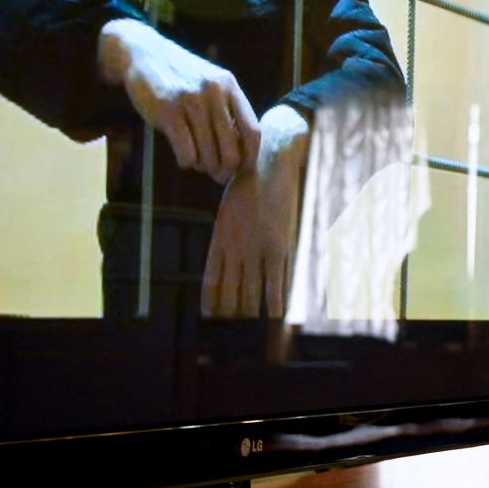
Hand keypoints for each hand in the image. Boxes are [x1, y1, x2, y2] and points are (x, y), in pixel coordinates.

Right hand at [99, 18, 259, 182]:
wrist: (142, 53)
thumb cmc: (181, 77)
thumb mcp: (211, 85)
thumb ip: (226, 111)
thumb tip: (239, 153)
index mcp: (230, 87)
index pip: (252, 131)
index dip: (250, 156)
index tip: (243, 168)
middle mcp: (214, 93)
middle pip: (231, 147)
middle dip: (226, 167)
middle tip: (219, 175)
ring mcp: (191, 101)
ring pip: (208, 152)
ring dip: (204, 166)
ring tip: (199, 164)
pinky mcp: (167, 110)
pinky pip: (186, 151)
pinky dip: (186, 161)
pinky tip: (183, 158)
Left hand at [202, 105, 309, 318]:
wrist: (267, 163)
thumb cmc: (249, 181)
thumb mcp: (230, 207)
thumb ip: (229, 232)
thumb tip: (228, 250)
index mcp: (220, 239)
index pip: (212, 280)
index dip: (211, 300)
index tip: (210, 315)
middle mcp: (235, 249)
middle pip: (230, 290)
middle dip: (231, 309)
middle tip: (233, 324)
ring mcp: (256, 249)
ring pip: (251, 290)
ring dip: (251, 309)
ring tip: (252, 322)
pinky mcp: (278, 246)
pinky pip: (276, 281)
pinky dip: (275, 300)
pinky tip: (276, 314)